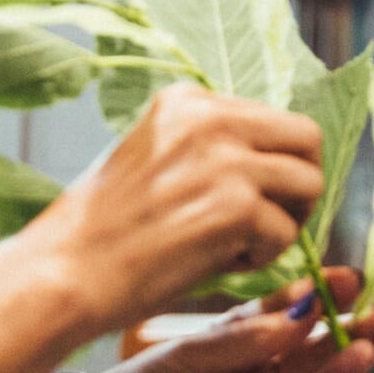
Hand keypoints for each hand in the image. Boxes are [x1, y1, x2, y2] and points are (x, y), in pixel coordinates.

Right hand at [44, 86, 326, 329]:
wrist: (64, 273)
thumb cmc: (105, 231)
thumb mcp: (155, 158)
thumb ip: (211, 147)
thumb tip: (279, 162)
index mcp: (188, 99)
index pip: (274, 118)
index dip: (271, 165)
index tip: (244, 198)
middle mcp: (209, 117)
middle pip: (307, 138)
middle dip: (299, 184)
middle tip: (268, 222)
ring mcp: (225, 159)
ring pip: (309, 183)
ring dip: (285, 222)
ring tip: (241, 246)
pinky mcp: (236, 208)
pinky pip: (286, 234)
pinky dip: (261, 259)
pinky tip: (218, 264)